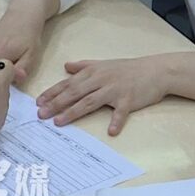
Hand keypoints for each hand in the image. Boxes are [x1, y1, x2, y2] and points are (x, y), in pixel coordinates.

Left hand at [36, 56, 168, 135]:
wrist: (155, 70)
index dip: (52, 92)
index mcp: (93, 72)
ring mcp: (114, 89)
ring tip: (59, 122)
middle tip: (41, 114)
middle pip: (74, 93)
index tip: (38, 102)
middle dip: (56, 103)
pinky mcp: (129, 99)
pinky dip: (116, 121)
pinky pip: (121, 112)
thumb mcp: (103, 64)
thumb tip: (66, 66)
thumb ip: (84, 66)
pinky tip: (110, 131)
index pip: (68, 83)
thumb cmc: (128, 69)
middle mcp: (101, 80)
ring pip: (90, 101)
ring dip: (73, 112)